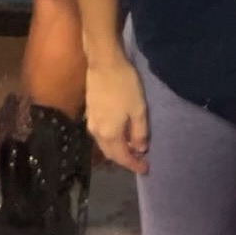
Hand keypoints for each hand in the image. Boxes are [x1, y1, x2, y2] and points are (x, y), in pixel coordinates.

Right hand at [85, 57, 149, 174]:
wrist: (104, 64)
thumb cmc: (125, 86)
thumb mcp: (138, 109)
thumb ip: (139, 132)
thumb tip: (140, 149)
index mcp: (109, 135)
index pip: (122, 157)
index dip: (134, 165)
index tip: (146, 170)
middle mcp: (97, 134)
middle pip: (111, 154)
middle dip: (125, 159)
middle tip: (140, 161)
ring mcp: (91, 123)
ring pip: (105, 145)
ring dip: (118, 150)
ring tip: (132, 149)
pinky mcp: (90, 113)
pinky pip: (101, 135)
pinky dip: (111, 140)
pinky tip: (120, 134)